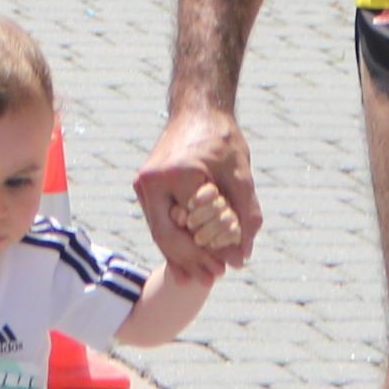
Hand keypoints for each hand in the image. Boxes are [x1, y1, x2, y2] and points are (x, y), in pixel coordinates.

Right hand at [136, 104, 261, 279]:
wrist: (198, 110)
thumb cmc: (222, 139)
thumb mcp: (241, 177)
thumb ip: (244, 217)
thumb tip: (241, 257)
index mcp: (177, 175)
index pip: (191, 227)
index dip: (208, 254)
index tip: (226, 269)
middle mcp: (153, 181)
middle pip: (166, 236)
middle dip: (190, 261)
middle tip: (212, 278)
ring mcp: (144, 184)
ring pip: (160, 232)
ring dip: (180, 255)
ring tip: (200, 276)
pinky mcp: (145, 186)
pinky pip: (158, 221)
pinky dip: (173, 240)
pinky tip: (185, 261)